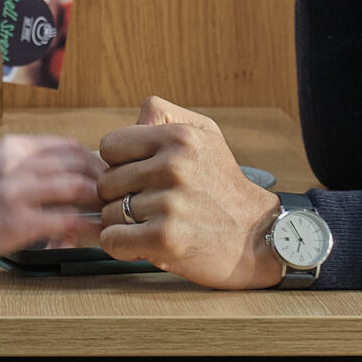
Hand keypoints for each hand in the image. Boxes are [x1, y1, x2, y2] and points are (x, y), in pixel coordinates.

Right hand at [0, 134, 102, 270]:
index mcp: (9, 147)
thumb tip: (59, 183)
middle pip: (78, 161)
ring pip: (79, 186)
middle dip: (103, 179)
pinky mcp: (18, 222)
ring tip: (110, 216)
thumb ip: (23, 172)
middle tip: (115, 197)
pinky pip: (69, 220)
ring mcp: (17, 192)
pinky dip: (89, 228)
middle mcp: (15, 163)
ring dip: (100, 202)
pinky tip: (96, 237)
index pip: (65, 145)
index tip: (102, 176)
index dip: (92, 160)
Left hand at [94, 97, 285, 289]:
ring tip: (155, 223)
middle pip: (106, 182)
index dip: (119, 164)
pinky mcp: (165, 238)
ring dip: (125, 223)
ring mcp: (169, 203)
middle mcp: (174, 166)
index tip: (139, 176)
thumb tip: (128, 122)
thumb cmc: (223, 186)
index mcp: (180, 137)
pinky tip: (146, 243)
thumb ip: (163, 115)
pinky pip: (112, 239)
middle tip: (151, 204)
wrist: (255, 236)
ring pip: (109, 213)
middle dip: (122, 196)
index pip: (111, 145)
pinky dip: (123, 246)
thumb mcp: (205, 133)